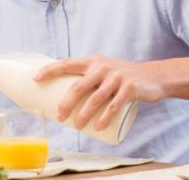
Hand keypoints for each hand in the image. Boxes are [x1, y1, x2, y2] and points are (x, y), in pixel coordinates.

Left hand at [33, 55, 165, 130]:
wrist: (153, 76)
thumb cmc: (121, 76)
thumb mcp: (104, 70)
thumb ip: (87, 77)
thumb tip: (62, 94)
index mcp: (93, 61)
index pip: (67, 63)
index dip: (50, 70)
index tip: (36, 78)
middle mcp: (103, 67)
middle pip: (78, 86)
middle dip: (66, 103)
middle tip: (59, 117)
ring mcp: (117, 77)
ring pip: (95, 99)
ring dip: (83, 115)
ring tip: (76, 126)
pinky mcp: (130, 88)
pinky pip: (114, 106)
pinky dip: (104, 118)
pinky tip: (96, 127)